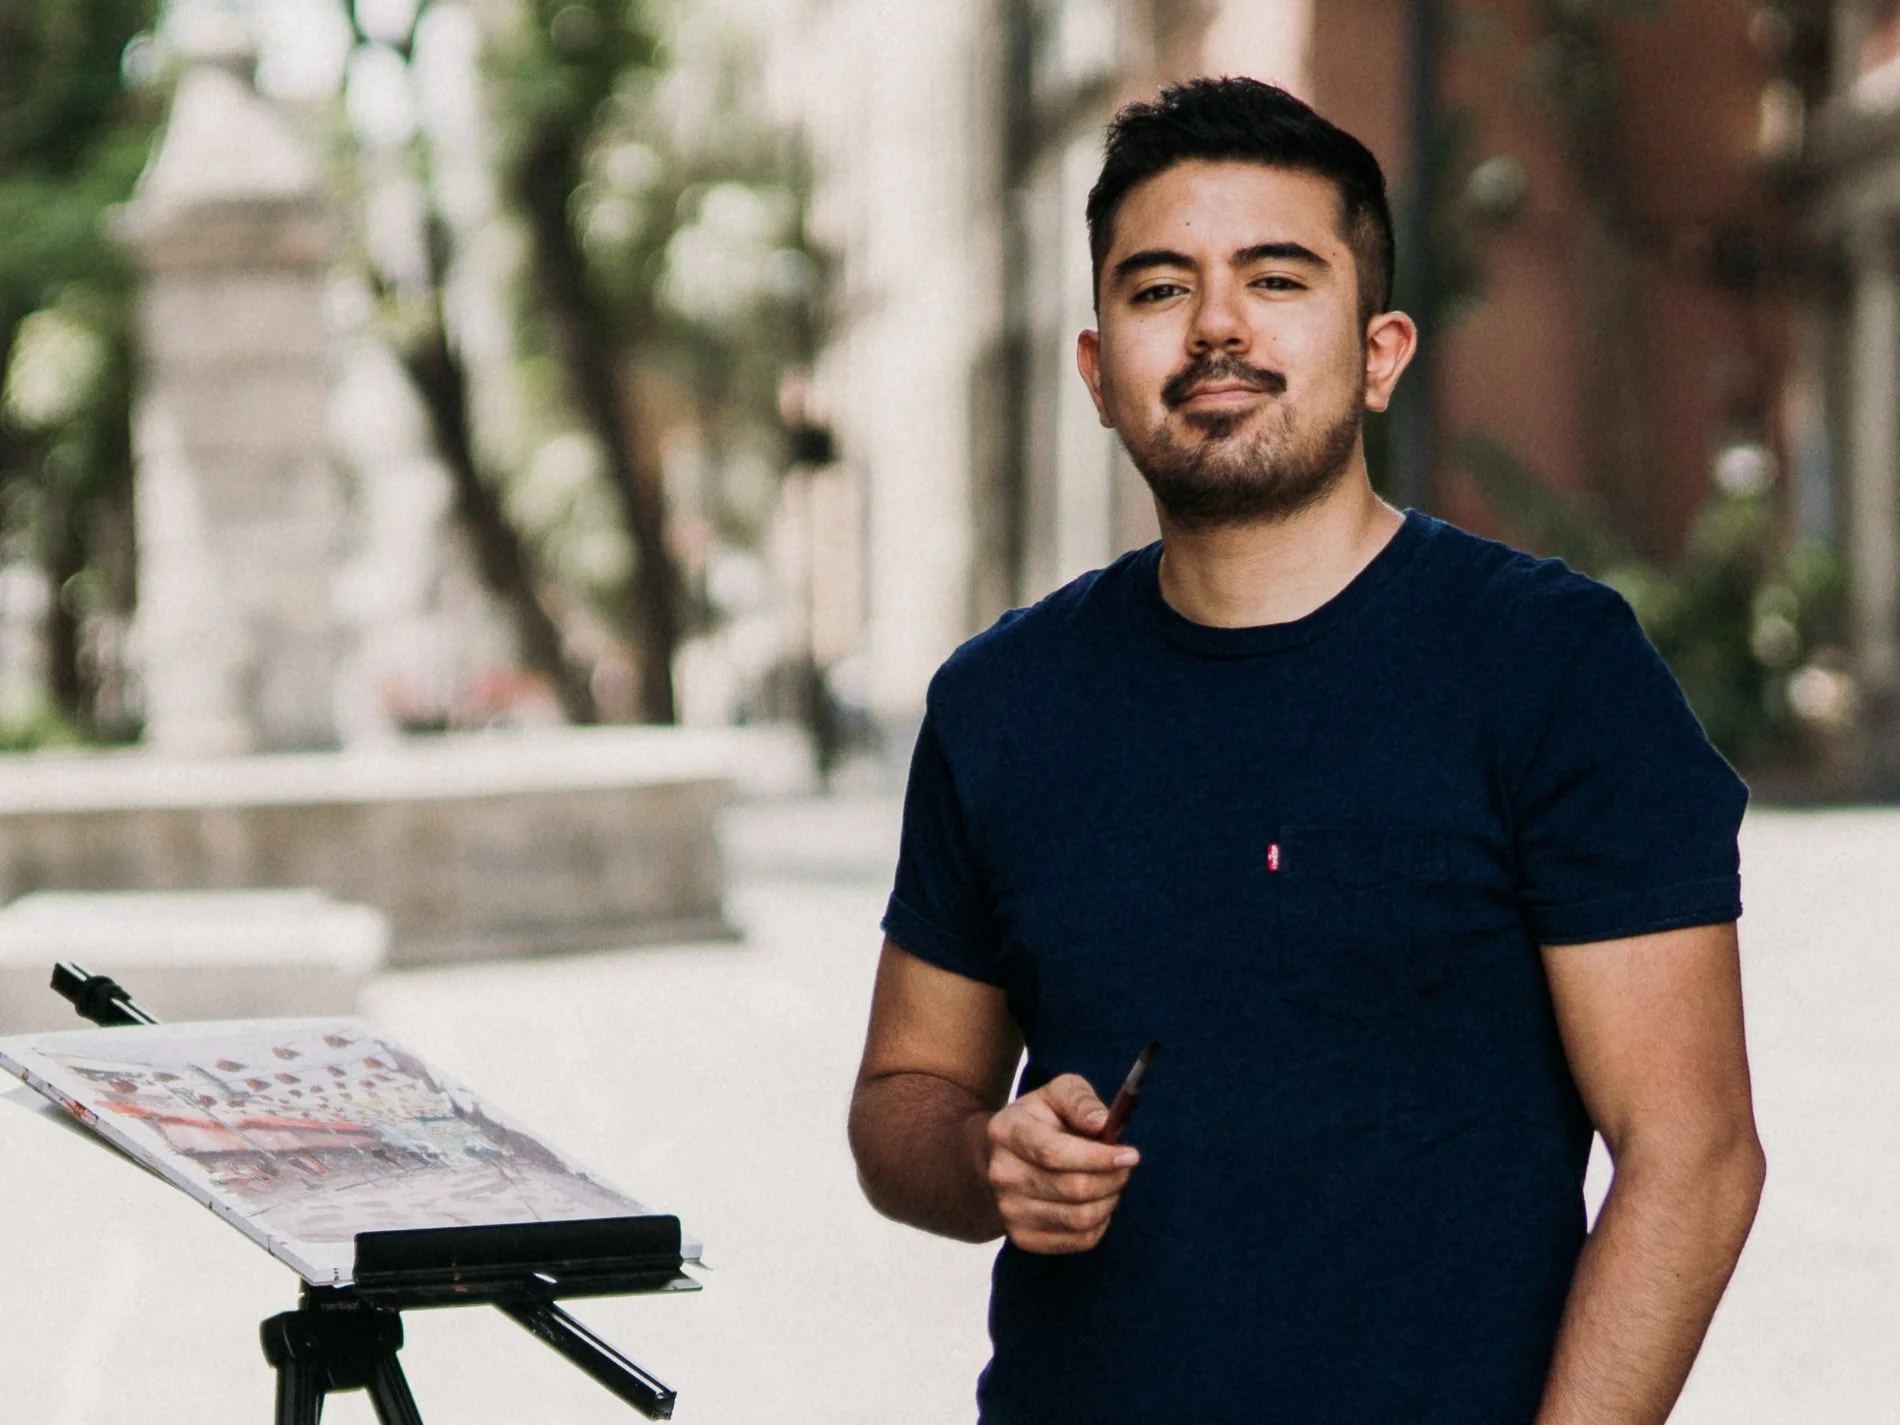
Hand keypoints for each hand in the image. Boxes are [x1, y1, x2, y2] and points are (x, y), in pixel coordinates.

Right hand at [983, 1073, 1139, 1253]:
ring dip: (1109, 1201)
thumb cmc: (1041, 1120)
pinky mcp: (1022, 1237)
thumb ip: (1080, 1100)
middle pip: (1072, 1188)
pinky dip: (1099, 1224)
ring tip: (1112, 1183)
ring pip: (1079, 1218)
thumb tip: (1102, 1123)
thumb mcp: (1057, 1093)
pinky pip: (1077, 1241)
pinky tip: (1098, 1203)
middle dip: (1112, 1179)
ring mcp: (1008, 1209)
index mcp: (1006, 1131)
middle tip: (1125, 1166)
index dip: (1098, 1157)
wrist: (1002, 1156)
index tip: (1130, 1155)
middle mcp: (1001, 1174)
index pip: (1054, 1153)